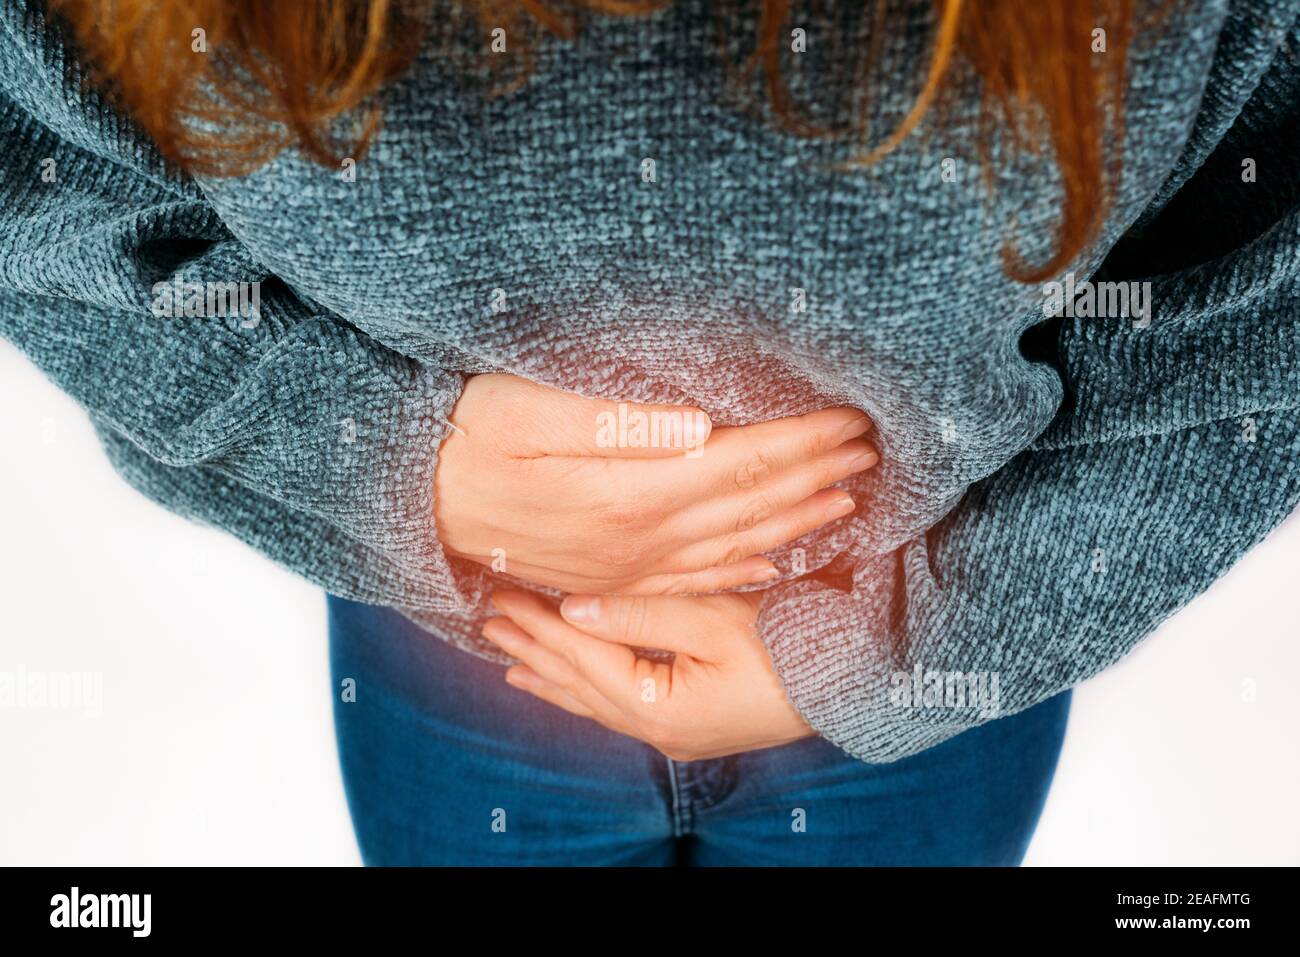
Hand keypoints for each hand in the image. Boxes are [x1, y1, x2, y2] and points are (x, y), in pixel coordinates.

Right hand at [435, 374, 875, 594]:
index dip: (801, 442)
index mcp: (631, 491)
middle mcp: (642, 537)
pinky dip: (745, 569)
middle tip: (873, 454)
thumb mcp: (524, 411)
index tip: (852, 421)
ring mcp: (631, 564)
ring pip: (735, 547)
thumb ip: (614, 423)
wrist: (415, 508)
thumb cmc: (465, 442)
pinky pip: (696, 580)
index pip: (741, 462)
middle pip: (752, 507)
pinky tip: (775, 562)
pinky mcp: (615, 575)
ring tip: (848, 502)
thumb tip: (697, 425)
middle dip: (817, 477)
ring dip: (797, 523)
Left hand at [482, 589, 814, 759]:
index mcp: (659, 708)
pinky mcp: (690, 725)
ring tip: (509, 662)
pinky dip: (586, 690)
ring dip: (552, 675)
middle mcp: (658, 730)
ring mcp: (674, 733)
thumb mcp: (716, 621)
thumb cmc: (793, 648)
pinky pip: (619, 707)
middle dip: (534, 650)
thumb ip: (641, 614)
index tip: (503, 598)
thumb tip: (577, 607)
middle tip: (488, 624)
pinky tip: (571, 686)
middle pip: (580, 684)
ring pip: (595, 701)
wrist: (855, 686)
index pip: (583, 658)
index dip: (541, 626)